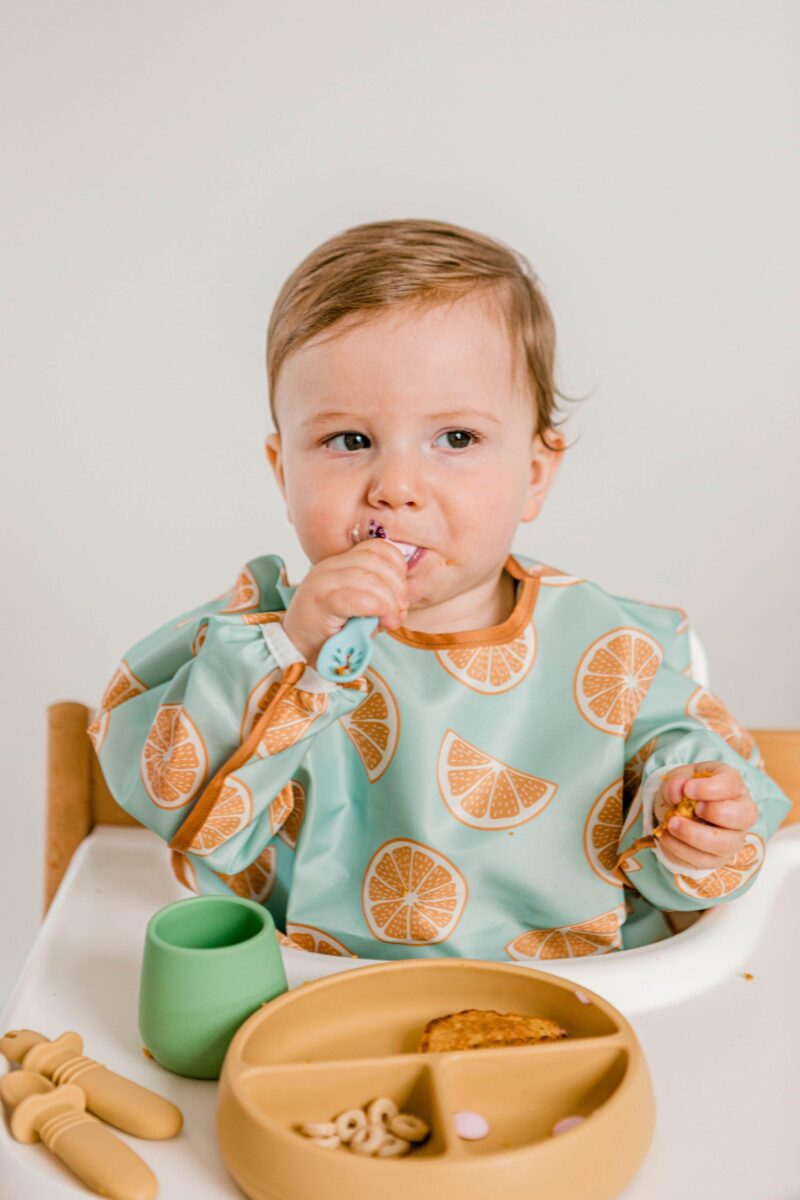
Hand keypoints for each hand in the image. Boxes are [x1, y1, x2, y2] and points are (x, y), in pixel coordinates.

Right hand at [282, 539, 408, 668]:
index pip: (378, 548)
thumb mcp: (361, 611)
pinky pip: (353, 598)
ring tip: (391, 622)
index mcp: (341, 563)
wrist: (298, 652)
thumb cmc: (332, 633)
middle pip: (375, 560)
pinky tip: (380, 621)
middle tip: (399, 613)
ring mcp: (322, 582)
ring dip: (388, 601)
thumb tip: (402, 603)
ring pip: (367, 577)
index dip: (398, 568)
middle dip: (397, 587)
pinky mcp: (319, 601)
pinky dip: (374, 608)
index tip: (402, 596)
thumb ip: (380, 598)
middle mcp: (330, 566)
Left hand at [652, 762, 758, 870]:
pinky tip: (666, 837)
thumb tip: (676, 793)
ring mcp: (732, 837)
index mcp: (732, 784)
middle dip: (714, 813)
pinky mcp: (718, 857)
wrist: (678, 808)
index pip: (732, 784)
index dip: (710, 788)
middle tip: (690, 809)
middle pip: (744, 816)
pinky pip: (703, 860)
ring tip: (670, 825)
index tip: (687, 789)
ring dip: (694, 836)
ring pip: (725, 844)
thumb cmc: (686, 788)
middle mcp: (741, 812)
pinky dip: (681, 850)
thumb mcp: (678, 777)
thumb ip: (675, 781)